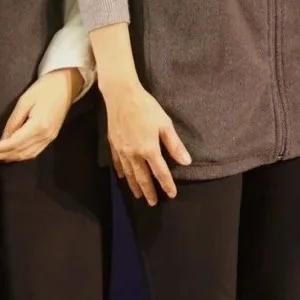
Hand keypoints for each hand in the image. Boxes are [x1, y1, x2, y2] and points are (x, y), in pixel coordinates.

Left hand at [0, 68, 82, 163]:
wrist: (66, 85)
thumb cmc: (44, 88)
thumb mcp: (24, 101)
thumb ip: (13, 122)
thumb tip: (2, 139)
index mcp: (39, 126)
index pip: (13, 143)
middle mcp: (45, 136)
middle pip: (19, 152)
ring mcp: (50, 138)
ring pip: (27, 155)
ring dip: (9, 158)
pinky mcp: (51, 137)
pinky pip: (34, 152)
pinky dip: (21, 156)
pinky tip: (10, 155)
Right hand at [102, 79, 190, 203]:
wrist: (121, 96)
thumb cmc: (147, 108)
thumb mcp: (165, 124)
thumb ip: (174, 145)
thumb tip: (186, 162)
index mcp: (149, 150)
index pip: (160, 172)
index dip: (167, 184)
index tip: (172, 194)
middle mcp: (134, 154)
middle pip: (143, 178)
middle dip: (149, 191)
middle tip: (153, 203)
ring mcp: (122, 151)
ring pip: (129, 174)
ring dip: (135, 186)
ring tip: (139, 196)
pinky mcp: (113, 145)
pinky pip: (118, 164)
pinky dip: (121, 173)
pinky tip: (123, 178)